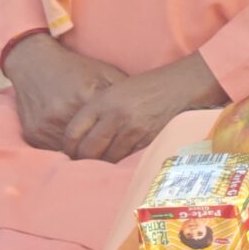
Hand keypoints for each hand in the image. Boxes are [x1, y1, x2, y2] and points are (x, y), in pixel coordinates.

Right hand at [3, 34, 127, 151]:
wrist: (35, 63)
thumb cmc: (76, 69)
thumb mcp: (105, 73)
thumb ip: (124, 91)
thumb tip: (146, 110)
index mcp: (86, 97)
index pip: (107, 129)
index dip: (118, 139)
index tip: (128, 145)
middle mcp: (63, 113)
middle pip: (89, 145)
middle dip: (102, 151)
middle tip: (114, 156)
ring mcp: (45, 125)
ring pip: (71, 152)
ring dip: (83, 155)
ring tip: (97, 156)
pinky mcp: (33, 134)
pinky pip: (53, 151)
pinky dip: (66, 151)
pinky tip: (77, 149)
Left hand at [63, 55, 228, 162]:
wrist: (181, 86)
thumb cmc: (146, 87)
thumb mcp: (115, 90)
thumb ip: (96, 110)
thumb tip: (78, 135)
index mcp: (103, 101)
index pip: (73, 132)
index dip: (67, 146)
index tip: (68, 151)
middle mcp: (115, 116)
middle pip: (88, 150)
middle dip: (82, 160)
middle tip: (81, 162)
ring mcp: (133, 130)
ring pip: (107, 158)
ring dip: (102, 163)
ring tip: (100, 163)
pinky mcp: (147, 140)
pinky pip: (127, 158)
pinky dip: (120, 161)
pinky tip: (119, 159)